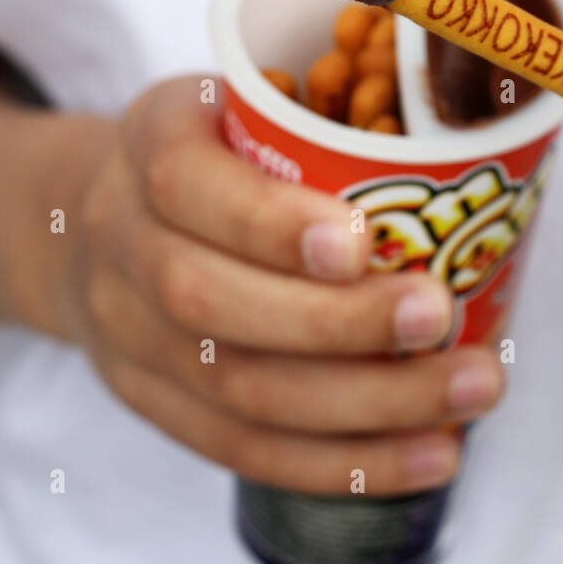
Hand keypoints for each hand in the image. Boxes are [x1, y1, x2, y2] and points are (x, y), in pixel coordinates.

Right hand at [53, 77, 503, 492]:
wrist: (94, 225)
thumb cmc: (211, 152)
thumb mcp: (238, 101)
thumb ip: (319, 120)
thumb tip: (469, 137)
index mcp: (148, 147)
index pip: (186, 185)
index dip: (271, 223)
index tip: (366, 241)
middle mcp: (121, 243)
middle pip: (210, 302)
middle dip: (337, 323)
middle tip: (442, 317)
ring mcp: (125, 336)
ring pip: (236, 391)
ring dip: (366, 405)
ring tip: (468, 389)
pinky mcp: (150, 403)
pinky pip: (243, 450)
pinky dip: (344, 462)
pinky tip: (431, 455)